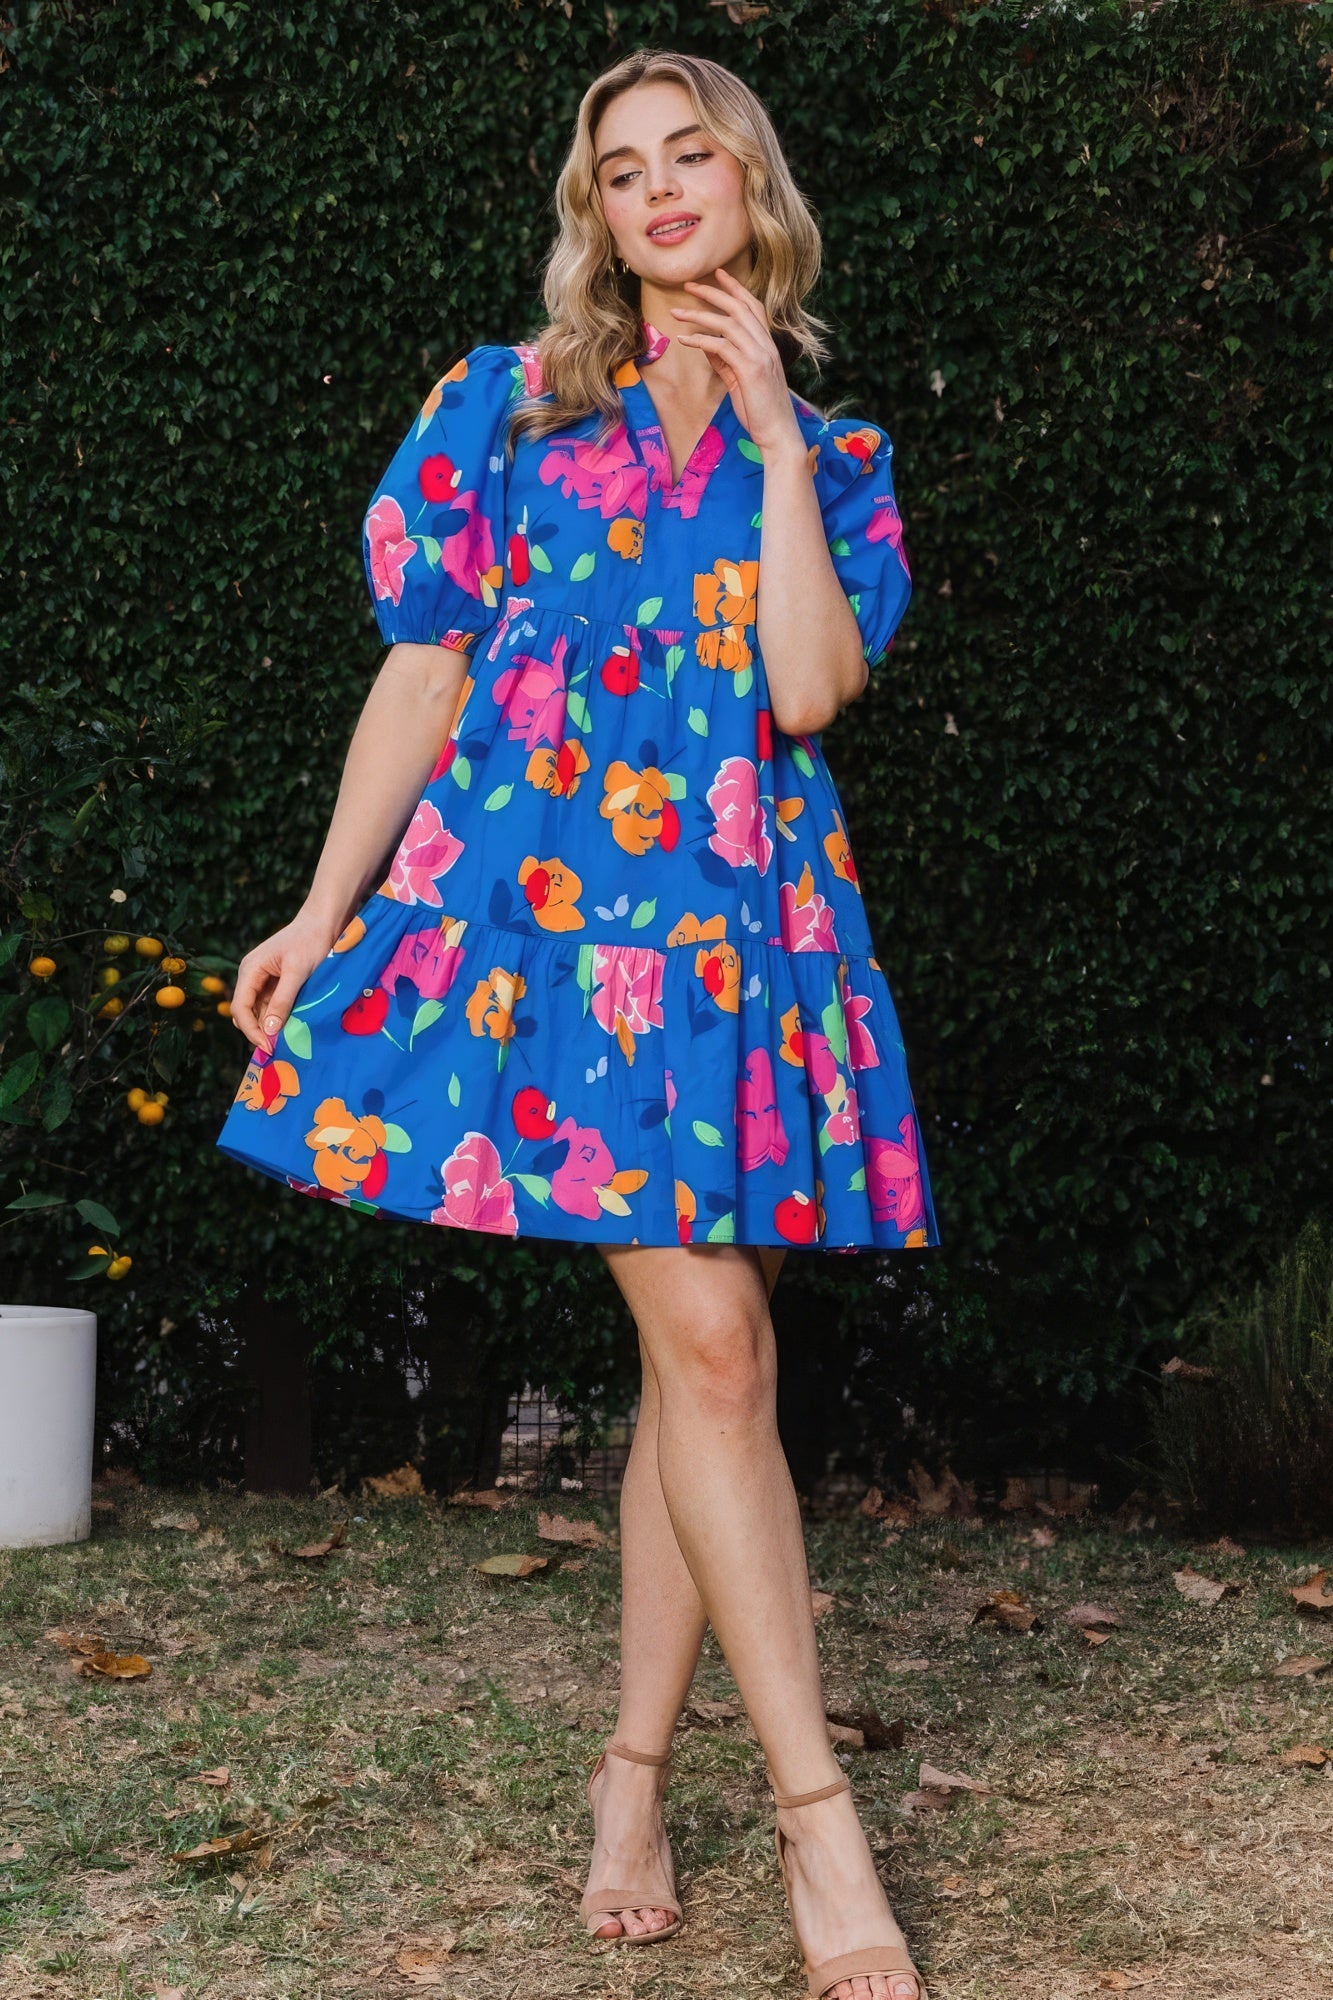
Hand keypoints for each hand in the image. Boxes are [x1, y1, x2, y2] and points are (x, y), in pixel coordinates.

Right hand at [230, 908, 341, 1055]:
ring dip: (271, 1026)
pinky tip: (293, 1027)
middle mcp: (252, 976)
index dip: (251, 1030)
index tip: (268, 1047)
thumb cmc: (311, 941)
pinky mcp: (277, 983)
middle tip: (279, 1048)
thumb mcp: (298, 972)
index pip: (240, 1007)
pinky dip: (280, 1018)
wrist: (325, 921)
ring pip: (260, 1012)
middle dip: (259, 1031)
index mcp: (250, 970)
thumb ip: (282, 1000)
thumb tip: (269, 1030)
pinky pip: (273, 1006)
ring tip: (288, 1041)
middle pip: (246, 1013)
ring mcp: (263, 980)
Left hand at [669, 268, 805, 457]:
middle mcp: (766, 345)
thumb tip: (707, 346)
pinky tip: (684, 340)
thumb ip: (726, 362)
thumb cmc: (760, 411)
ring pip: (728, 323)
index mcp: (767, 345)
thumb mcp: (740, 382)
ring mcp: (760, 356)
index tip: (717, 274)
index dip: (735, 288)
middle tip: (689, 284)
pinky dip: (701, 340)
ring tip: (677, 312)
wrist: (778, 434)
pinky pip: (721, 347)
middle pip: (739, 307)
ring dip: (699, 315)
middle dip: (713, 292)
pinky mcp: (751, 370)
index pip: (752, 306)